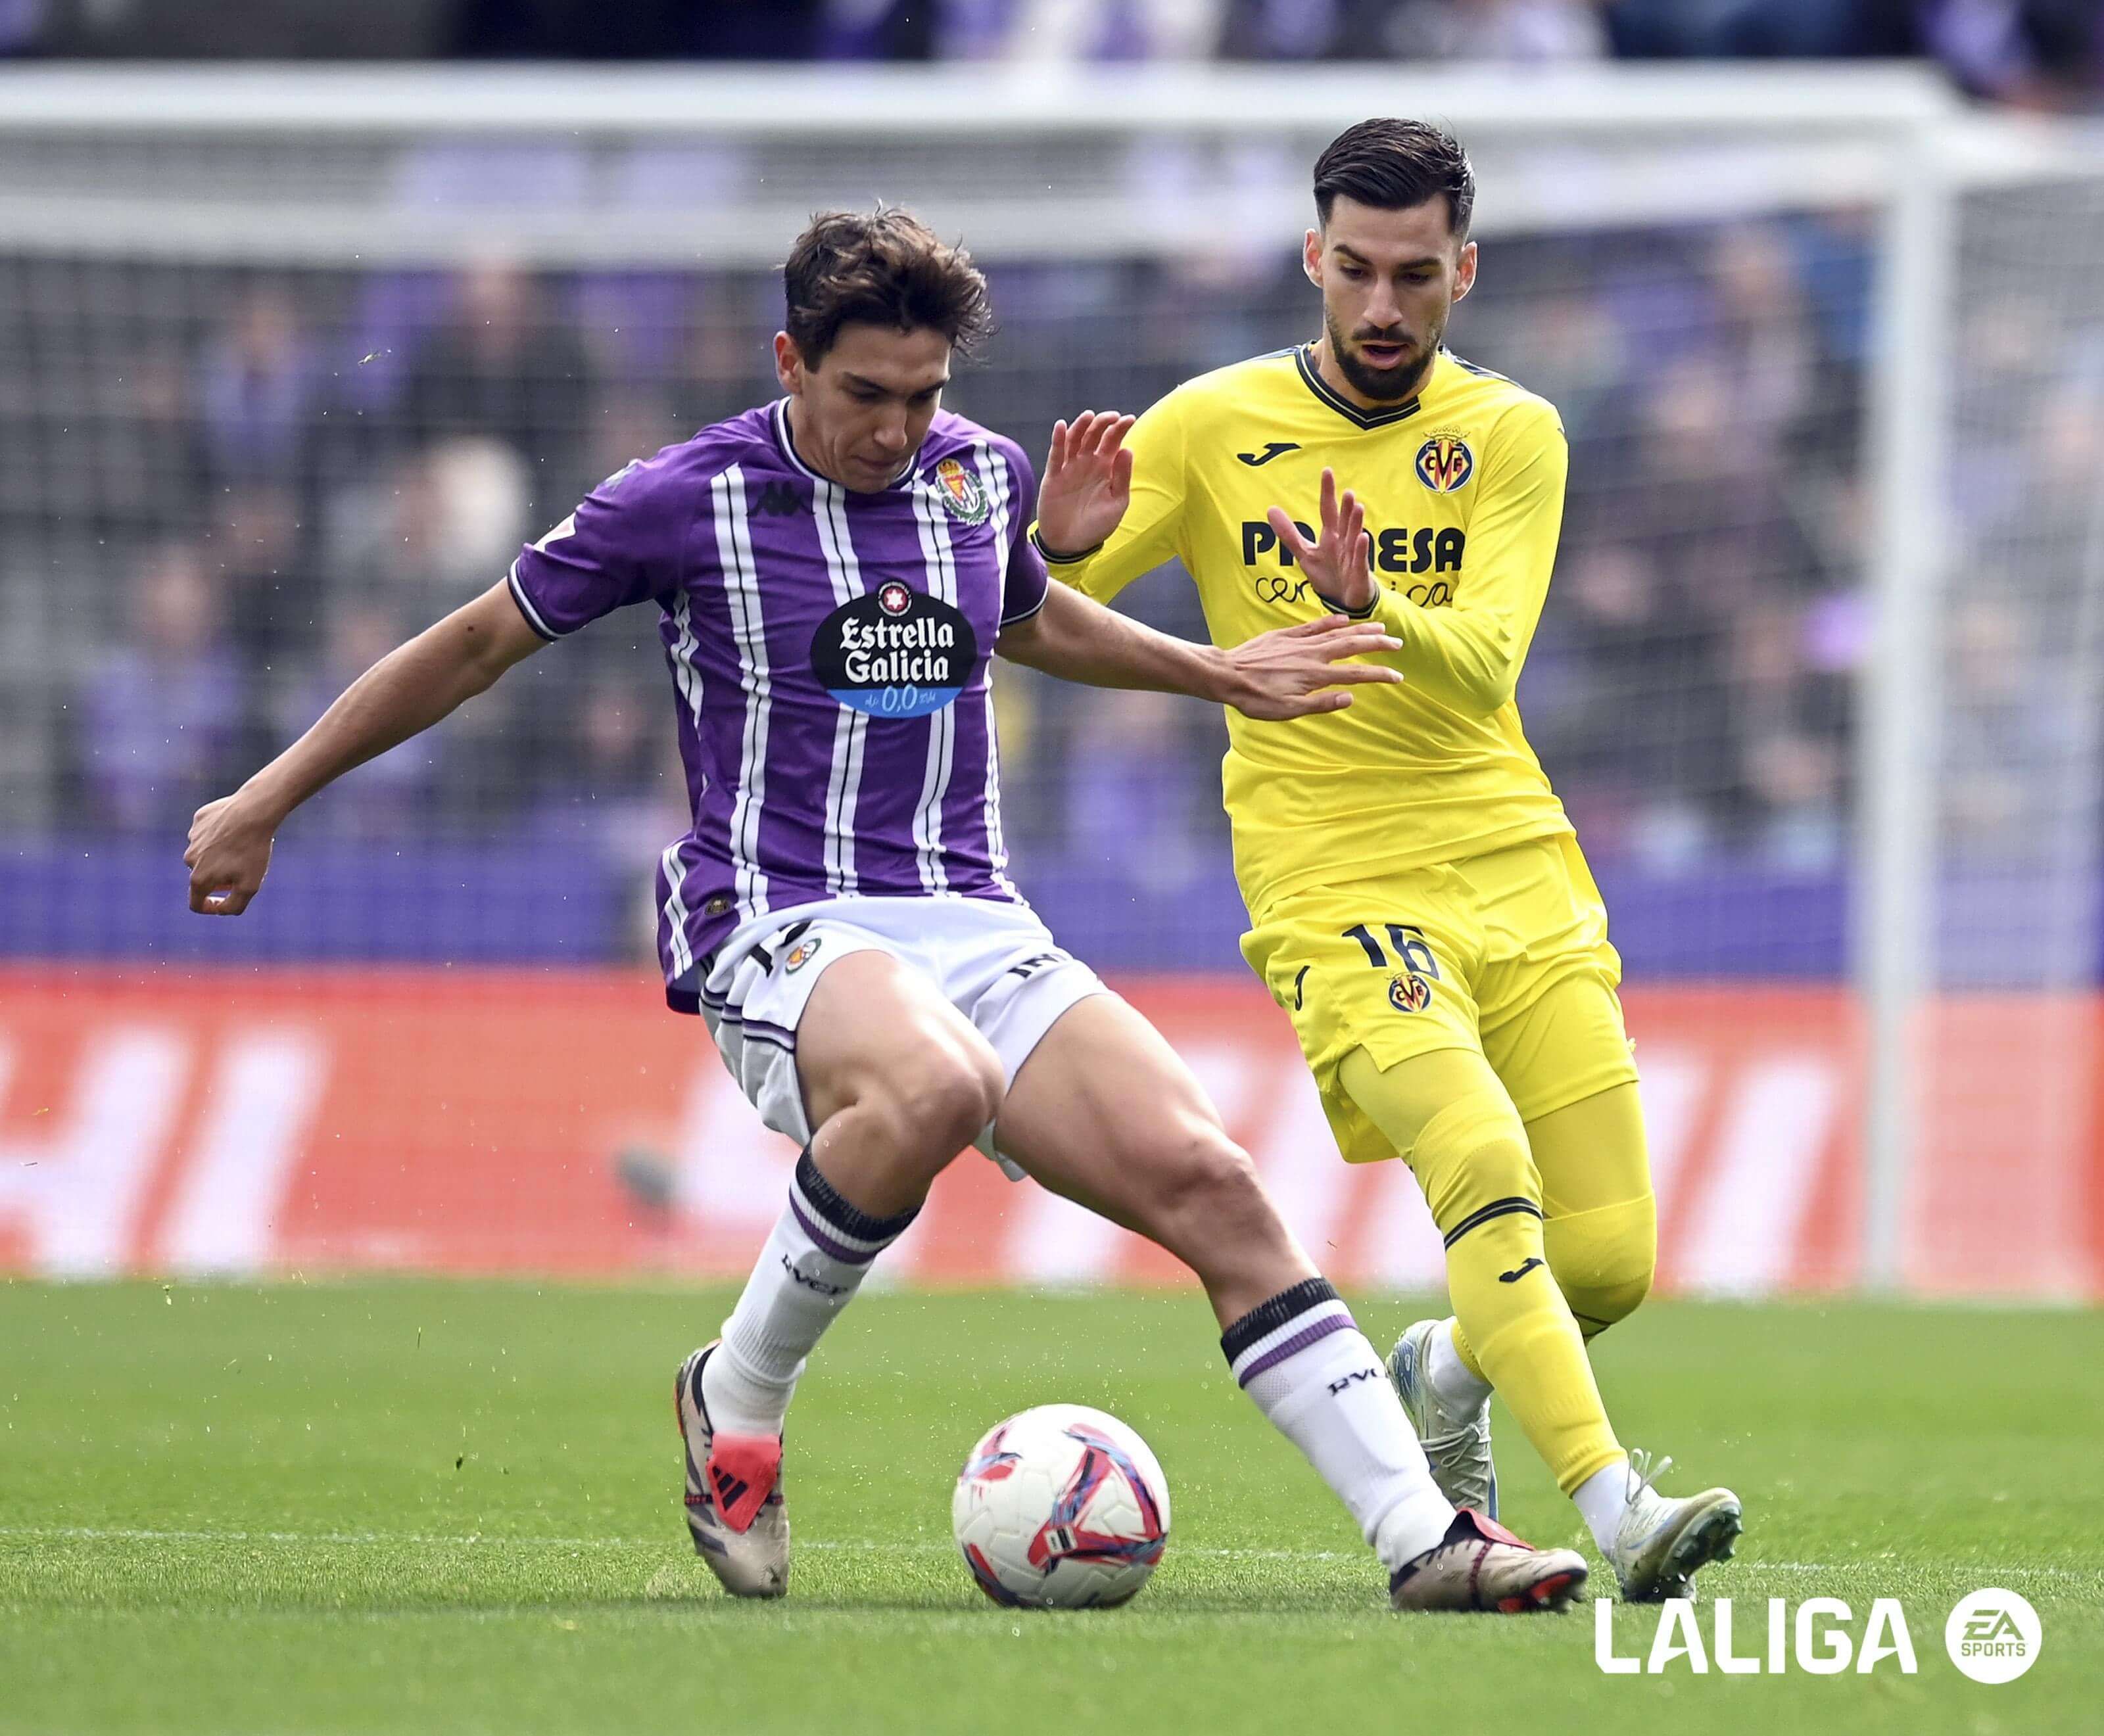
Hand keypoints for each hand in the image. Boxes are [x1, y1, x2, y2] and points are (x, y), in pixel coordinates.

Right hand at [185, 792, 277, 914]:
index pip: (196, 903)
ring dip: (221, 856)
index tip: (223, 904)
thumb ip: (233, 906)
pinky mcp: (199, 820)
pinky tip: (238, 830)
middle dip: (220, 879)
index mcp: (198, 878)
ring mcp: (192, 838)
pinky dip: (221, 835)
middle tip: (244, 869)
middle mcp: (189, 859)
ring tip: (243, 847)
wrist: (253, 812)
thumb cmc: (253, 850)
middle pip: (203, 877)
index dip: (210, 908)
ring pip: (206, 854)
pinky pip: (209, 833)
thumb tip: (220, 910)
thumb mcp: (250, 887)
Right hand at [1036, 410, 1133, 557]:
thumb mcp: (1116, 503)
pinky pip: (1055, 455)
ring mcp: (1070, 468)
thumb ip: (1122, 477)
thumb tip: (1127, 449)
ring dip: (1081, 426)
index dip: (1120, 428)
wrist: (1071, 544)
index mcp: (1106, 467)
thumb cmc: (1097, 525)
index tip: (1129, 419)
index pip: (1113, 441)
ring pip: (1075, 440)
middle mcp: (1088, 463)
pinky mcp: (1053, 476)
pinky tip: (1061, 426)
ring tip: (1089, 416)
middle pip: (1094, 435)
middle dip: (1103, 423)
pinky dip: (1058, 440)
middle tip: (1111, 417)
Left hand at [1220, 615, 1403, 720]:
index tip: (1398, 676)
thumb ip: (1320, 704)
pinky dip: (1331, 621)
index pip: (1356, 674)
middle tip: (1398, 643)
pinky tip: (1344, 619)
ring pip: (1337, 632)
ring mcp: (1299, 642)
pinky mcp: (1285, 635)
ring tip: (1380, 626)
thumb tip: (1350, 699)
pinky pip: (1314, 625)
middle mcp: (1312, 655)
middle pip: (1352, 646)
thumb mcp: (1288, 710)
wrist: (1227, 675)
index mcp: (1315, 675)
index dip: (1379, 675)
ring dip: (1361, 629)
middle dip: (1377, 644)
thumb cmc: (1256, 698)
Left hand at [1266, 469, 1373, 612]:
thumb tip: (1270, 509)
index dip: (1327, 492)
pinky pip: (1360, 560)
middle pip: (1344, 521)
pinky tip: (1362, 537)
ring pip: (1354, 536)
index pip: (1328, 510)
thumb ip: (1288, 533)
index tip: (1327, 471)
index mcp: (1330, 536)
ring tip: (1357, 507)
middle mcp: (1343, 542)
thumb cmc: (1328, 574)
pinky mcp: (1359, 572)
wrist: (1344, 601)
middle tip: (1347, 492)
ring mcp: (1352, 556)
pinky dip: (1361, 549)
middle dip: (1346, 507)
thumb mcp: (1304, 553)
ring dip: (1356, 523)